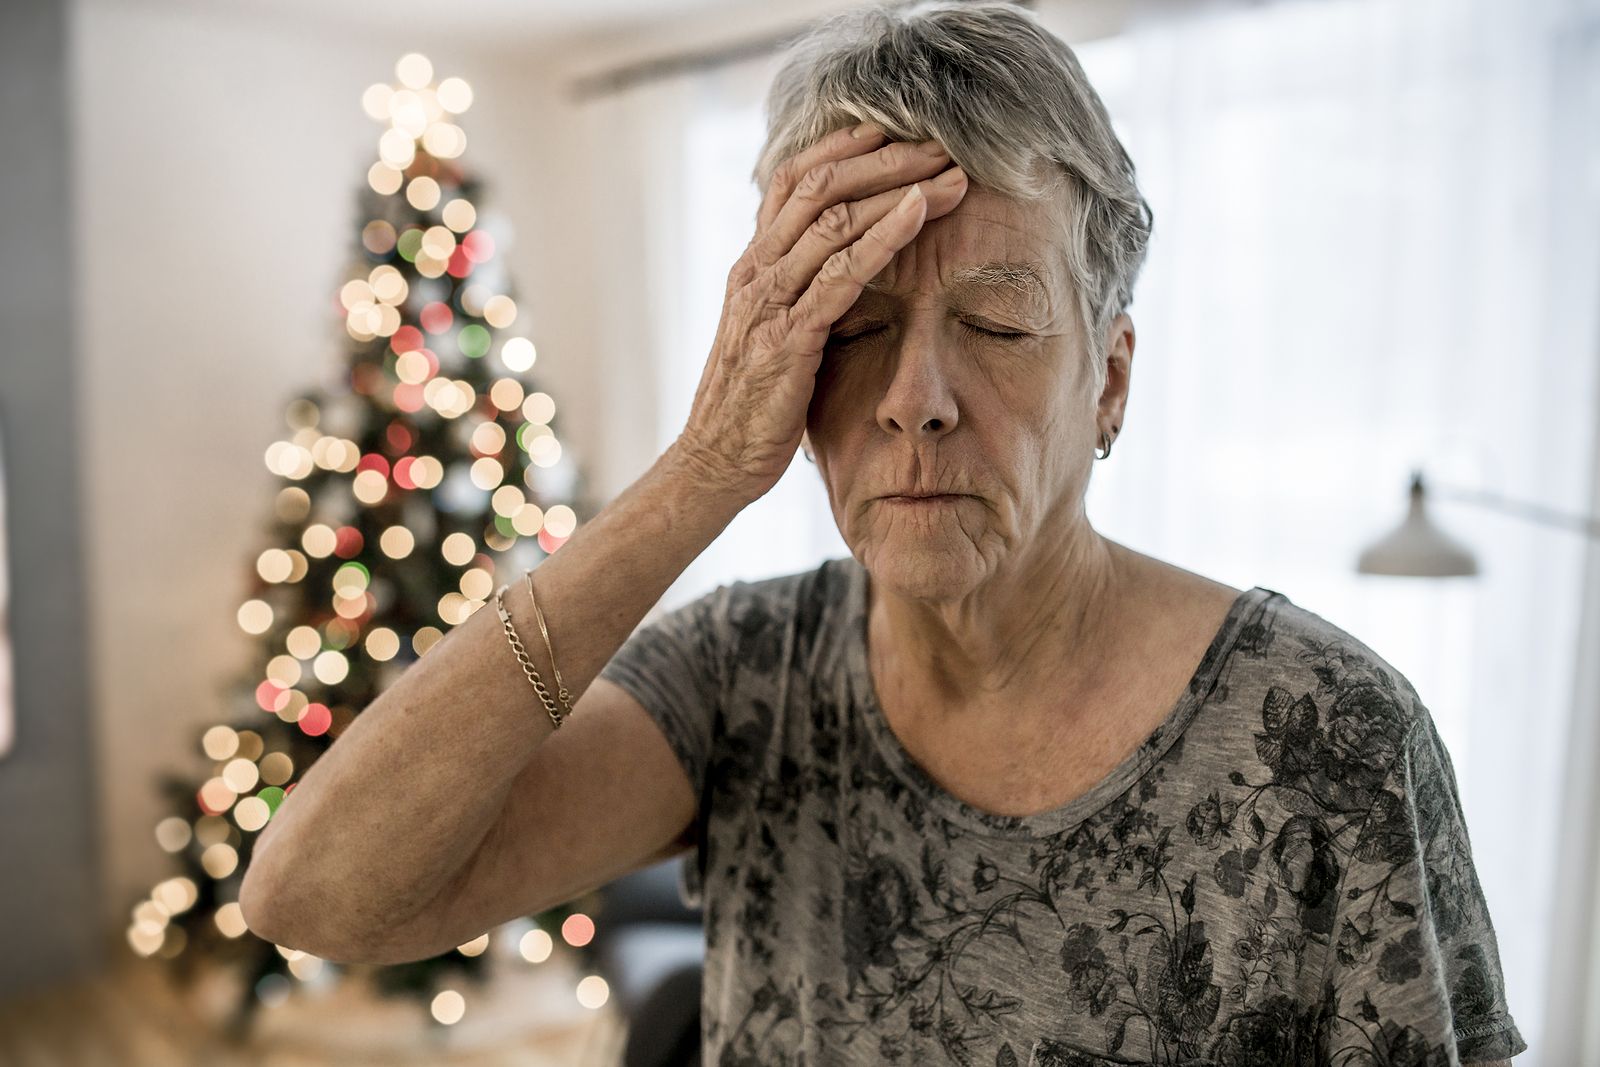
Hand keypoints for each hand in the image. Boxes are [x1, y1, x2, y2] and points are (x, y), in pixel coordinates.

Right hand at [672, 123, 968, 503]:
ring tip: (952, 173)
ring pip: (833, 219)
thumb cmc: (751, 404)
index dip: (846, 147)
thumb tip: (839, 266)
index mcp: (752, 265)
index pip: (794, 179)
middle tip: (944, 143)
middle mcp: (756, 272)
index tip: (899, 128)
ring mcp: (769, 303)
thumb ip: (795, 294)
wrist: (713, 462)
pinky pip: (840, 274)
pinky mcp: (789, 339)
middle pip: (821, 186)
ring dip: (899, 187)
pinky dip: (884, 236)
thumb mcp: (769, 334)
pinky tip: (921, 211)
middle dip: (886, 158)